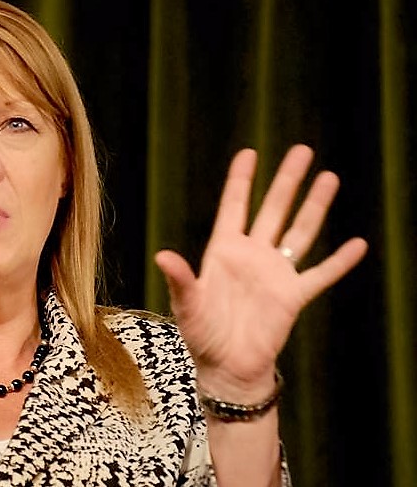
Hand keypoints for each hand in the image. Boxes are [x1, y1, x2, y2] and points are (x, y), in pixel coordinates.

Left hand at [154, 144, 367, 398]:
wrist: (228, 368)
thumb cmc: (202, 335)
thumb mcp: (187, 305)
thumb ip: (180, 279)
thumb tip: (162, 256)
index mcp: (223, 251)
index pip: (234, 206)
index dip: (241, 179)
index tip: (249, 152)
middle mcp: (252, 256)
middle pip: (273, 209)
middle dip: (287, 180)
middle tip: (302, 151)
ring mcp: (275, 273)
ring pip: (300, 231)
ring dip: (315, 206)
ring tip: (329, 177)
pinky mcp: (294, 296)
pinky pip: (321, 274)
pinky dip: (340, 261)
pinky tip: (358, 244)